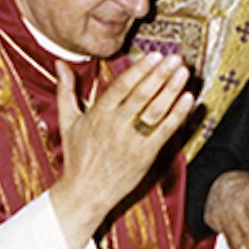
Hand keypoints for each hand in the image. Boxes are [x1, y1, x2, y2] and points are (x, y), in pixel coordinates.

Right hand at [48, 52, 194, 248]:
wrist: (84, 193)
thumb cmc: (77, 156)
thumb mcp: (67, 121)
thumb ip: (65, 90)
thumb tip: (59, 63)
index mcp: (98, 114)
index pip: (122, 86)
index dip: (139, 70)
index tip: (155, 55)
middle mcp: (115, 125)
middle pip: (141, 95)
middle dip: (160, 74)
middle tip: (175, 58)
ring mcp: (132, 141)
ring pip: (155, 111)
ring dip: (171, 90)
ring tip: (184, 72)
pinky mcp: (145, 155)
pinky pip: (165, 131)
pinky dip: (178, 115)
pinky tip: (189, 99)